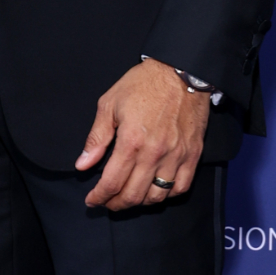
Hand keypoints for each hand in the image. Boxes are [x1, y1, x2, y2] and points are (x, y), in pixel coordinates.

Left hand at [76, 60, 210, 211]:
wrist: (180, 70)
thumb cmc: (143, 83)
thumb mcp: (109, 104)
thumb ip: (96, 138)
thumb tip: (83, 165)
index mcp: (131, 141)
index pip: (112, 183)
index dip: (99, 197)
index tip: (92, 201)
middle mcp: (154, 153)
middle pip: (133, 195)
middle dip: (115, 204)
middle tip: (107, 202)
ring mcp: (176, 156)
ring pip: (157, 196)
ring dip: (140, 202)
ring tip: (130, 197)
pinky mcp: (193, 154)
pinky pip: (181, 187)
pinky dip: (167, 195)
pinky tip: (156, 190)